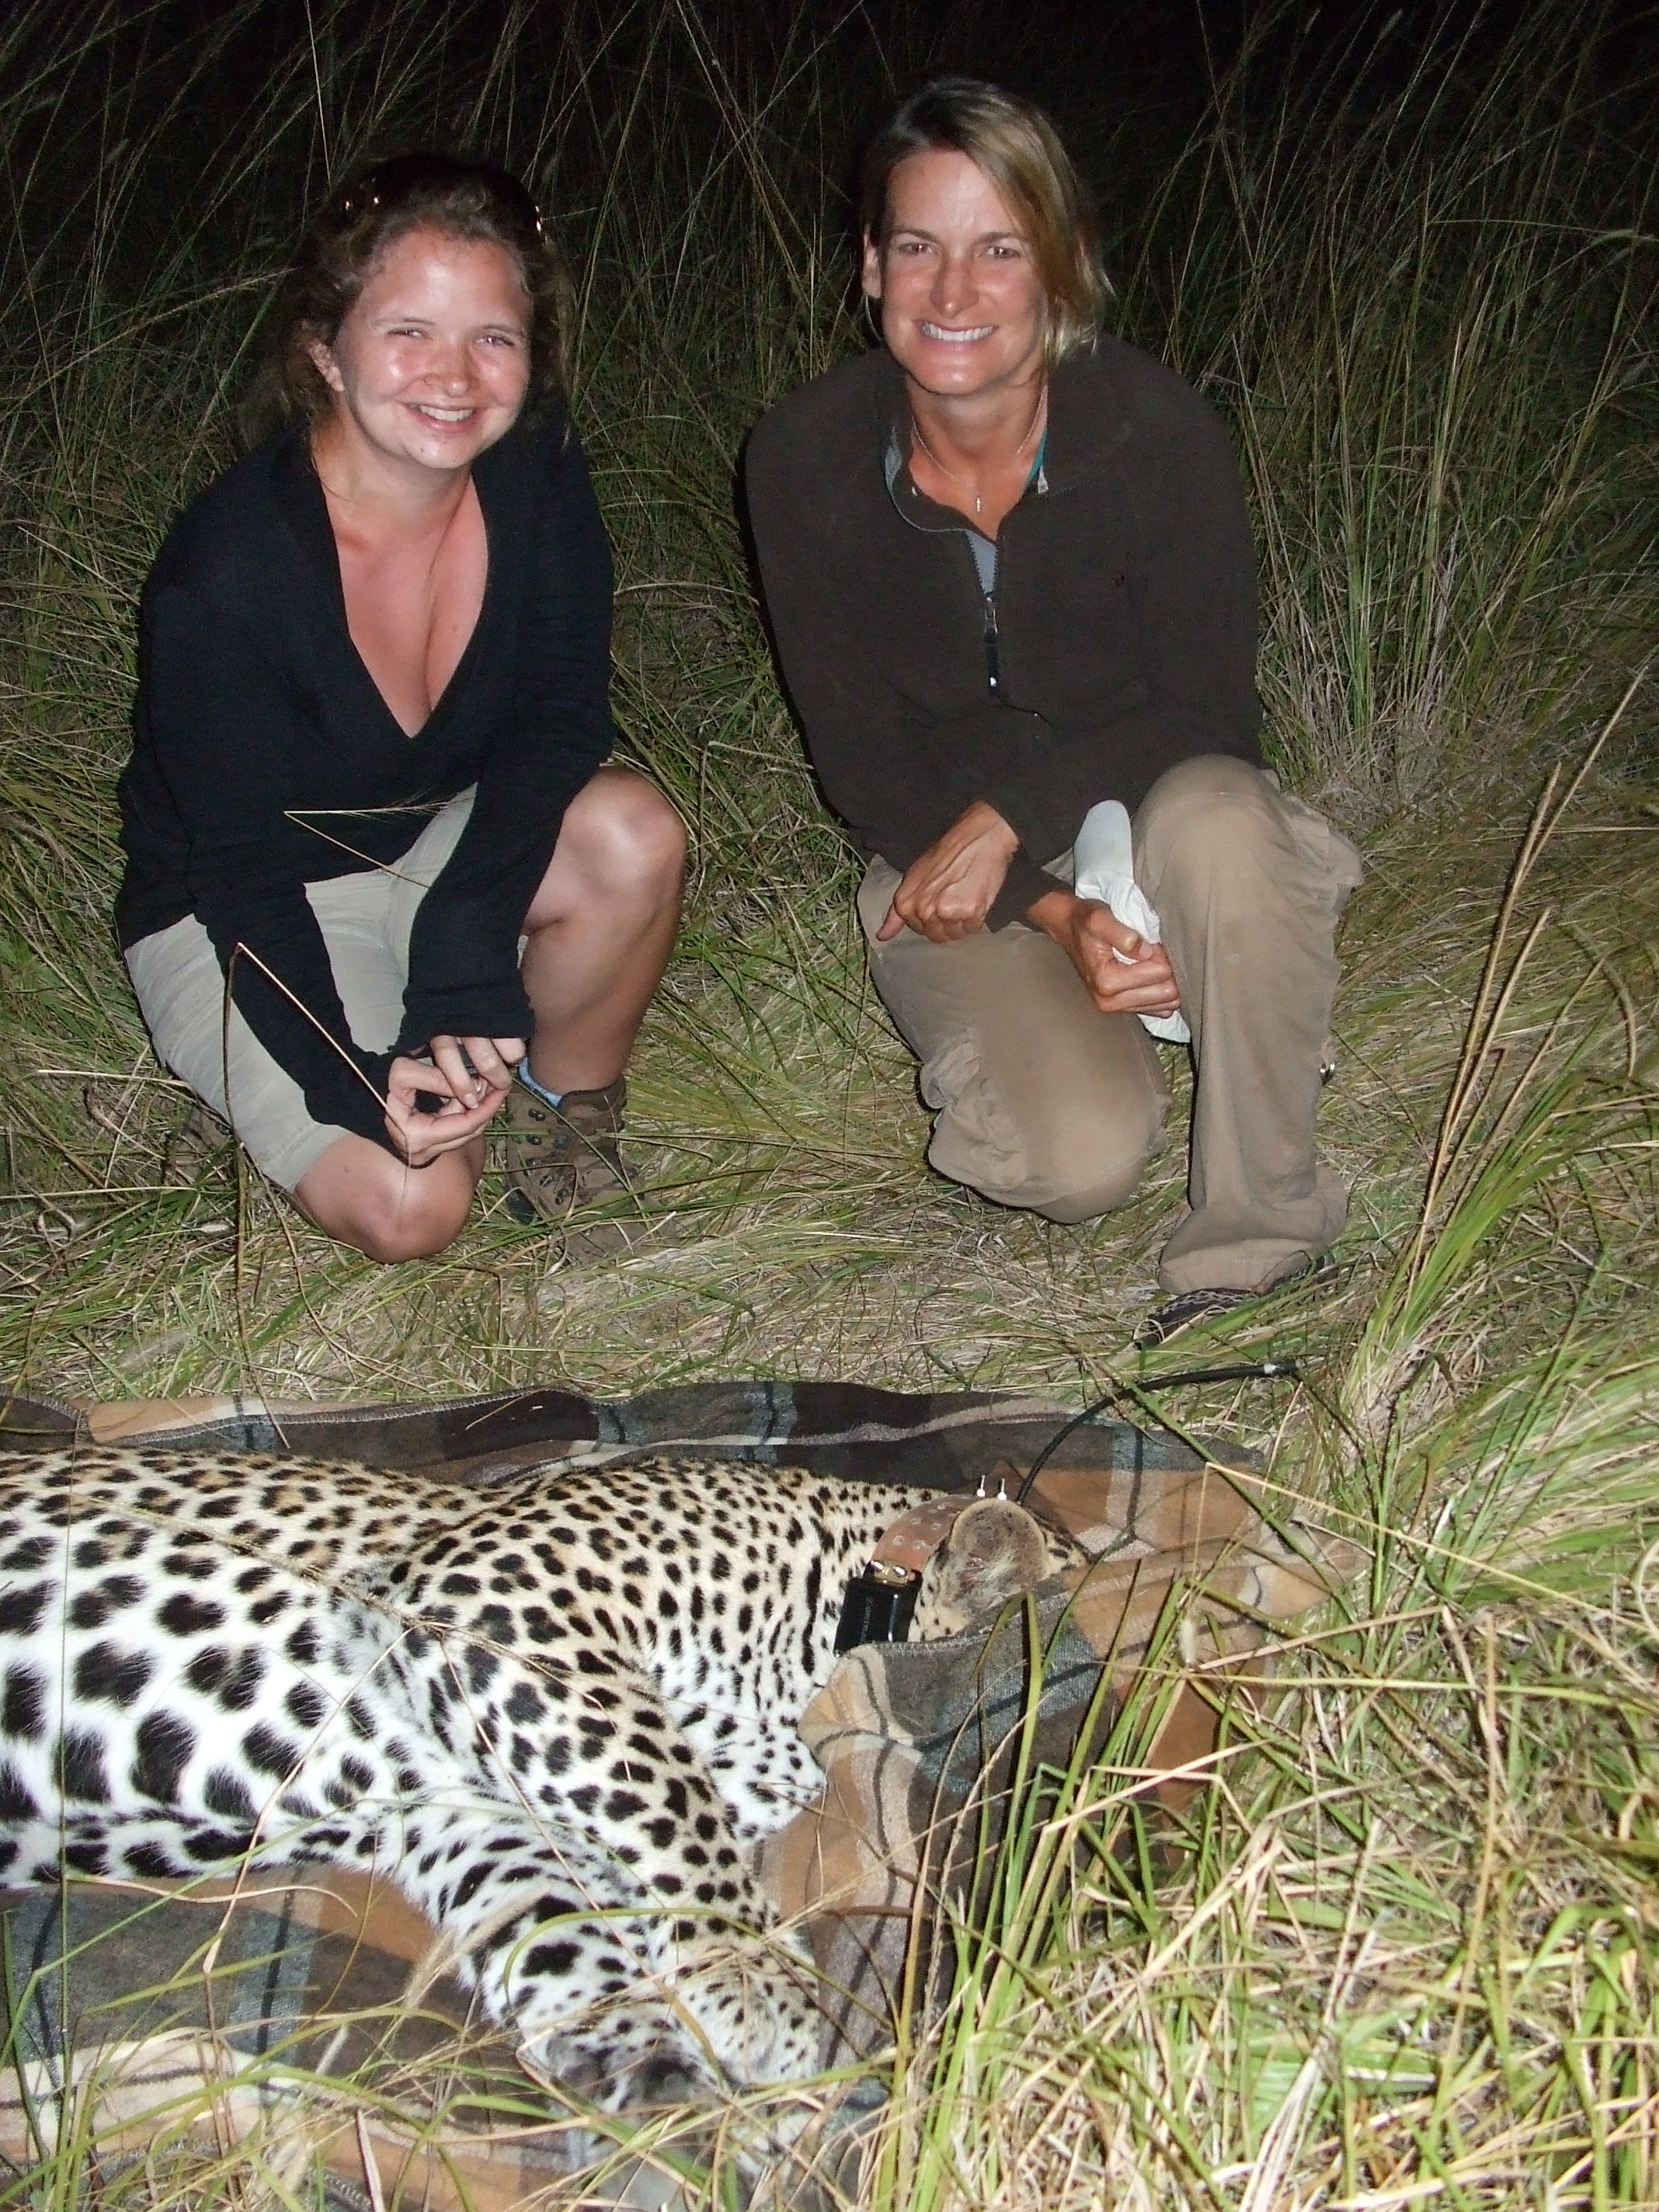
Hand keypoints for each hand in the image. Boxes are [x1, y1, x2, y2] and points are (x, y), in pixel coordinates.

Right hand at [382, 1037, 523, 1167]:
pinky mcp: (429, 1146)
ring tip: (487, 1088)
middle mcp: (424, 1152)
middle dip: (486, 1109)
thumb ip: (436, 1078)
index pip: (464, 1125)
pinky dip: (466, 1114)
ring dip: (478, 1111)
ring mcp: (427, 1152)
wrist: (363, 1097)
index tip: (501, 1088)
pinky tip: (472, 1096)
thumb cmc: (380, 1085)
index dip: (486, 1107)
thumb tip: (471, 1087)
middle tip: (499, 1086)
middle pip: (469, 1133)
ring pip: (465, 1133)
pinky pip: (456, 1130)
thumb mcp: (404, 1074)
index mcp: (418, 1138)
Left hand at [876, 801, 1019, 942]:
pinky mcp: (969, 913)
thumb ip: (896, 912)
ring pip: (956, 934)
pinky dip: (977, 917)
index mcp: (905, 904)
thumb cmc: (946, 853)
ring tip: (966, 896)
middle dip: (947, 922)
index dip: (932, 919)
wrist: (977, 837)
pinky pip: (973, 928)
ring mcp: (946, 913)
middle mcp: (922, 911)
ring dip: (963, 921)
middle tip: (955, 898)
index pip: (918, 930)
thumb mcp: (913, 878)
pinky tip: (977, 897)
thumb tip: (881, 937)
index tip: (939, 903)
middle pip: (937, 936)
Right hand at [1027, 889, 1181, 1017]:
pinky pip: (1159, 1010)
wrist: (1068, 930)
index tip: (1152, 941)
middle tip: (1156, 951)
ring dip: (1168, 982)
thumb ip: (1122, 934)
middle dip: (1169, 970)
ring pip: (1167, 1004)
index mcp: (1107, 982)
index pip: (1160, 973)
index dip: (1163, 953)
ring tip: (1155, 962)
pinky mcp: (1123, 1009)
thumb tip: (1145, 951)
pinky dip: (1163, 994)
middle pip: (1167, 993)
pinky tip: (1155, 977)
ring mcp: (1117, 1008)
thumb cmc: (1084, 921)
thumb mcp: (1099, 919)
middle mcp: (1110, 1002)